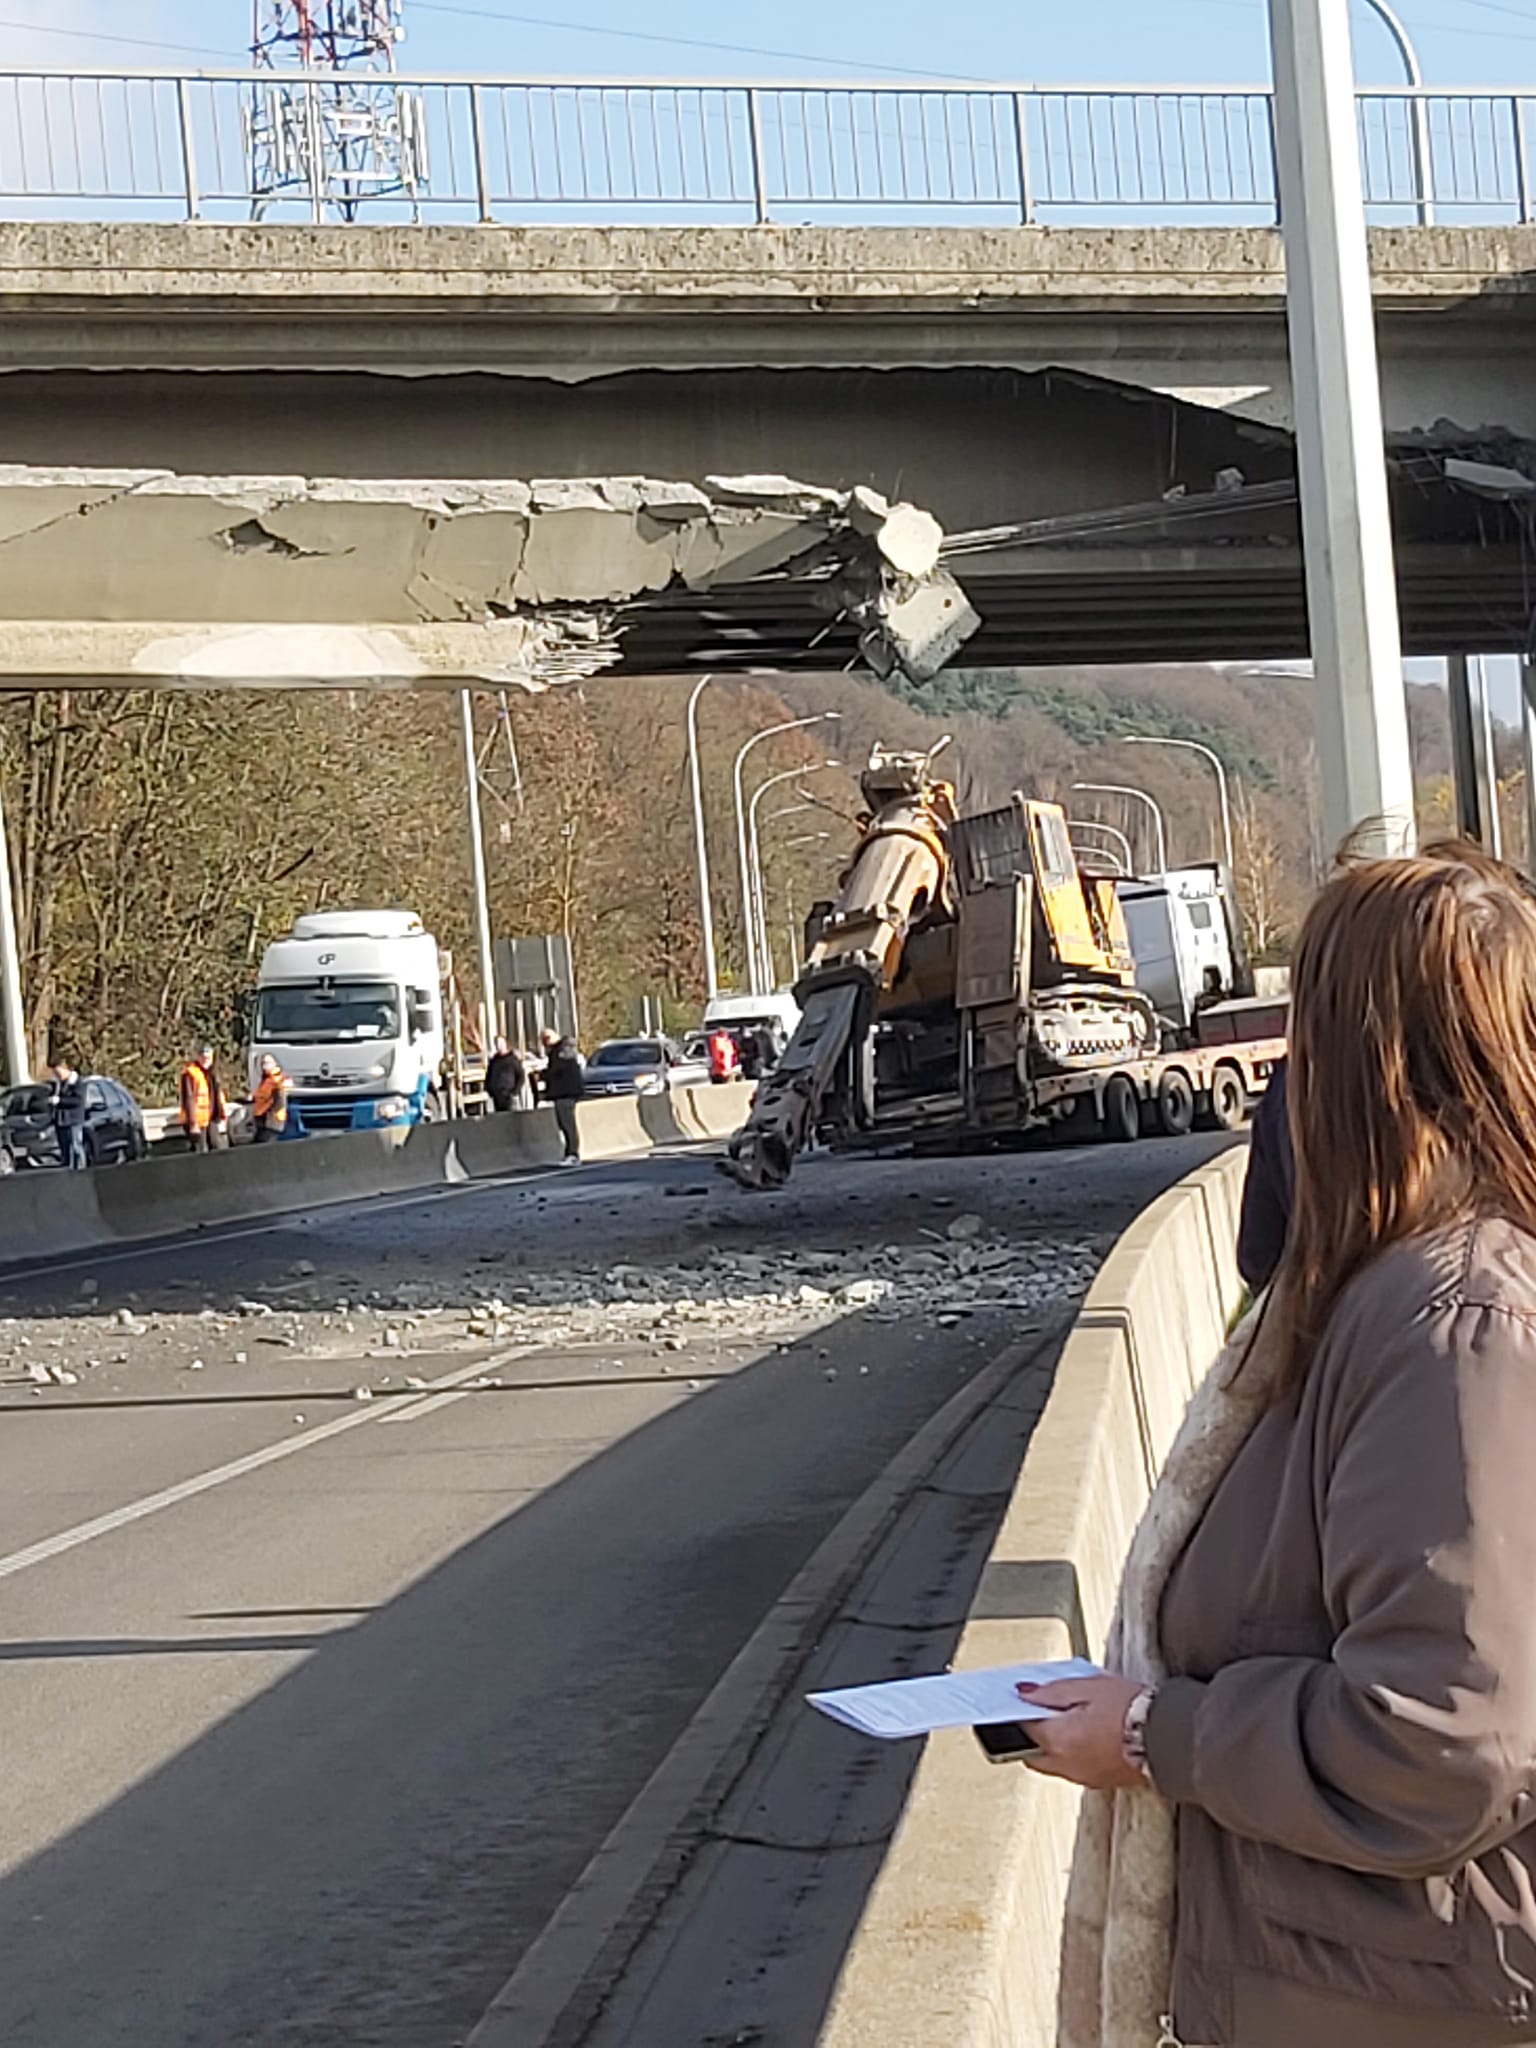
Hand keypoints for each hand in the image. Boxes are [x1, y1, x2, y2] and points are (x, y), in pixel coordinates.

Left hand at [1017, 1675, 1146, 1791]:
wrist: (1167, 1737)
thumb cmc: (1130, 1709)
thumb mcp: (1088, 1687)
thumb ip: (1052, 1692)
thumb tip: (1025, 1693)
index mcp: (1058, 1740)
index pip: (1023, 1728)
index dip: (1021, 1711)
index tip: (1024, 1698)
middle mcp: (1066, 1765)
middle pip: (1032, 1753)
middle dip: (1030, 1734)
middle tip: (1042, 1711)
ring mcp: (1083, 1777)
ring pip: (1052, 1763)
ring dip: (1051, 1745)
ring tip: (1069, 1719)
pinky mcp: (1100, 1782)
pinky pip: (1073, 1768)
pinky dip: (1071, 1754)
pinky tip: (1086, 1734)